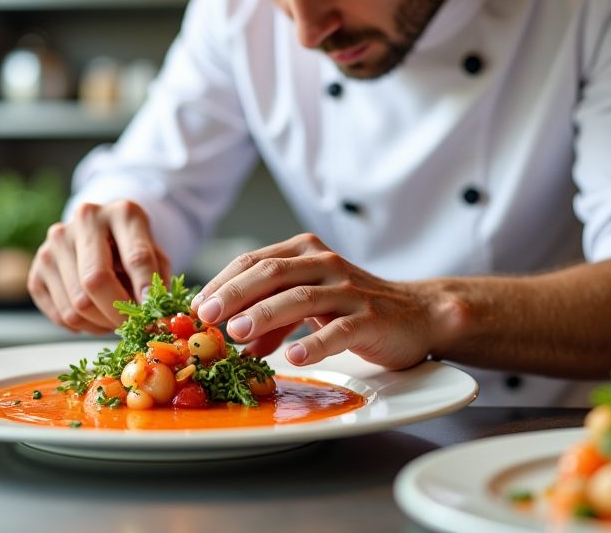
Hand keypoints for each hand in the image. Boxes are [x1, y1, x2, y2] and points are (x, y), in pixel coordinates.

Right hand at [28, 200, 171, 333]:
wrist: (101, 234)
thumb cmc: (132, 248)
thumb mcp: (155, 256)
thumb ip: (156, 282)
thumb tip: (152, 318)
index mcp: (122, 213)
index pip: (136, 257)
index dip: (145, 290)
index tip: (151, 312)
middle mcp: (85, 220)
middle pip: (95, 281)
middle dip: (116, 313)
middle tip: (129, 326)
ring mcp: (55, 243)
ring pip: (76, 305)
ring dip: (99, 324)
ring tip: (112, 320)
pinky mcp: (37, 268)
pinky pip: (58, 315)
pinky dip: (80, 327)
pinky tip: (92, 318)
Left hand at [189, 233, 438, 369]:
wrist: (414, 315)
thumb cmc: (353, 308)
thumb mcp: (306, 308)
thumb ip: (270, 320)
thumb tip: (233, 339)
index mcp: (304, 252)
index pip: (254, 261)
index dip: (222, 282)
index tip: (196, 307)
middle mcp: (325, 264)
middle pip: (271, 273)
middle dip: (233, 295)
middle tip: (206, 317)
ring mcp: (349, 290)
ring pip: (301, 297)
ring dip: (265, 315)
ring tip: (237, 333)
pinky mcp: (370, 319)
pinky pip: (339, 329)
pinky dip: (314, 343)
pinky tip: (292, 357)